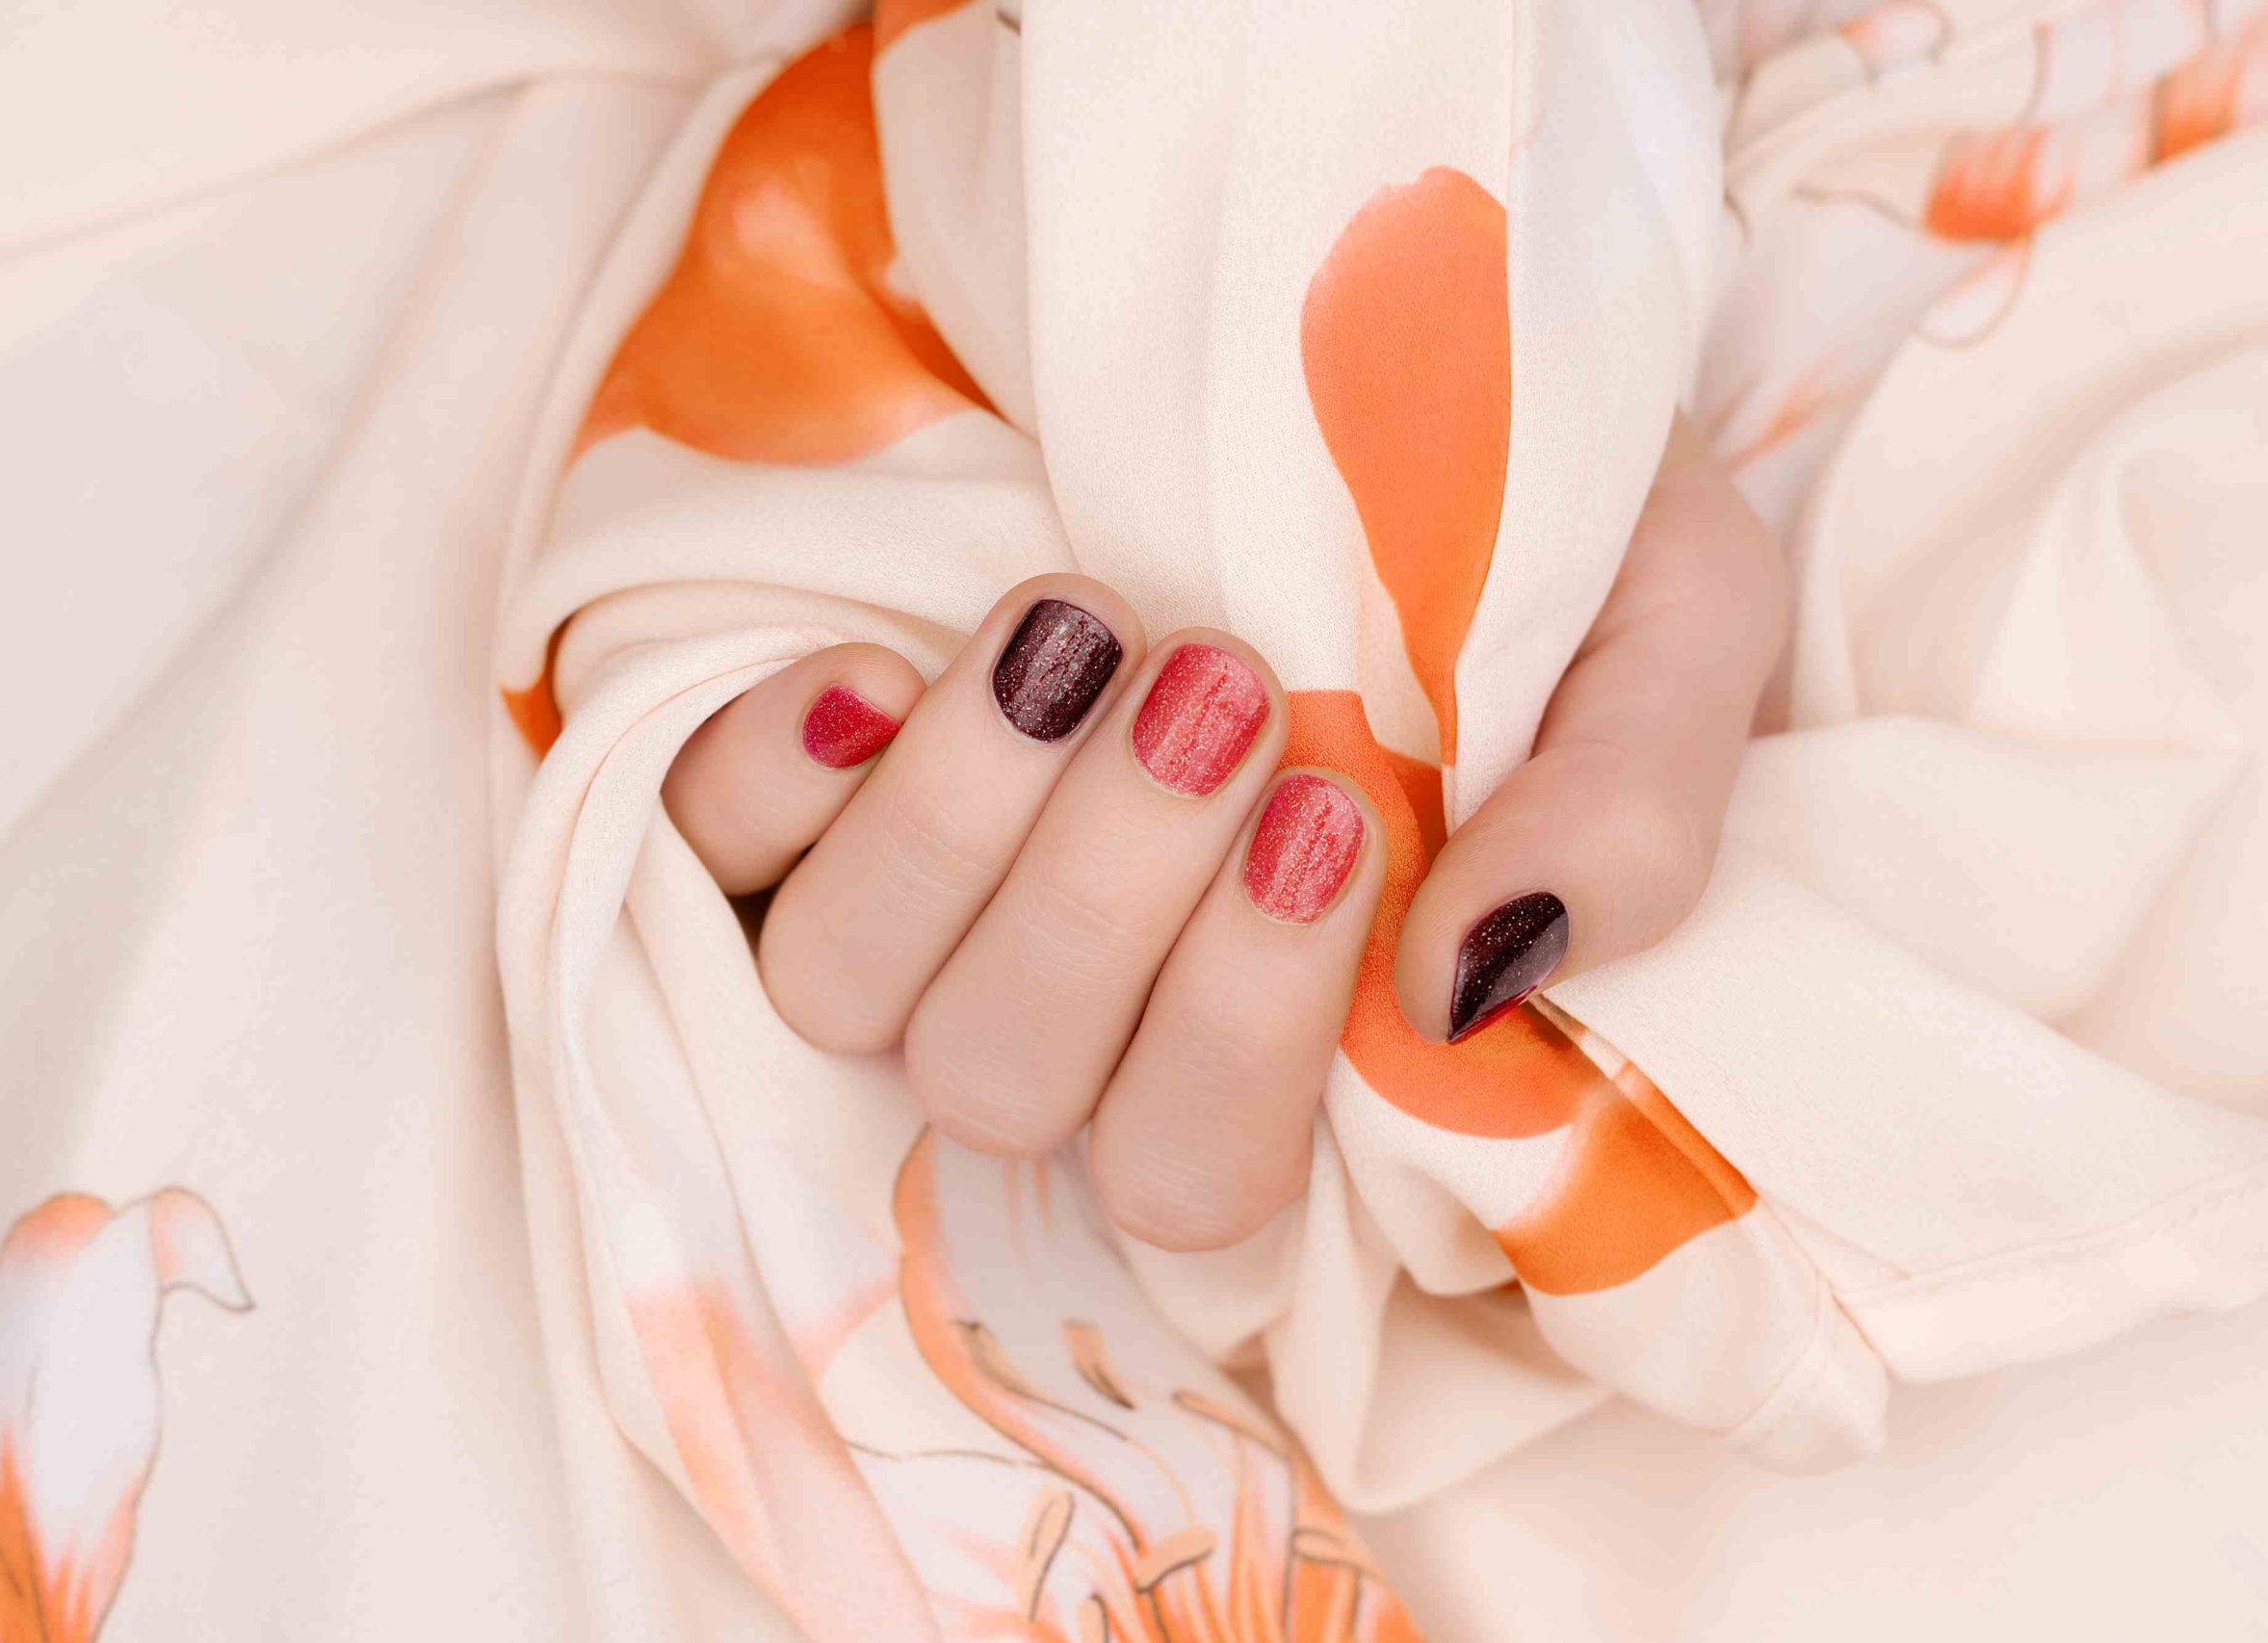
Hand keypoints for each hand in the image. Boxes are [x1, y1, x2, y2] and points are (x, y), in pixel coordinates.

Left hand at [662, 419, 1784, 1250]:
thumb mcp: (1666, 632)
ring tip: (1076, 633)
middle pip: (1004, 1082)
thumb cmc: (1537, 517)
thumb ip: (1627, 826)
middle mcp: (1077, 991)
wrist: (1386, 329)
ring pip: (845, 987)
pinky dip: (771, 770)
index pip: (1198, 1172)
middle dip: (1103, 896)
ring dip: (955, 823)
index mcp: (1281, 1024)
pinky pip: (702, 838)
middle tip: (1220, 682)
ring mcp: (922, 886)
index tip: (1326, 807)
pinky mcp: (803, 767)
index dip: (1235, 1036)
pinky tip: (875, 661)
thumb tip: (1464, 985)